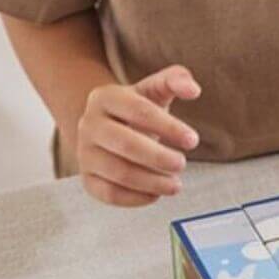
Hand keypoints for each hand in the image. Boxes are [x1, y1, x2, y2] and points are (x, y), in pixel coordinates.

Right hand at [76, 64, 201, 205]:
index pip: (139, 110)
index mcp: (104, 97)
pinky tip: (156, 193)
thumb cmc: (138, 108)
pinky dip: (136, 198)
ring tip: (175, 183)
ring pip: (118, 173)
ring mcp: (84, 153)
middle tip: (182, 163)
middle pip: (126, 144)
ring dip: (152, 181)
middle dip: (159, 157)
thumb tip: (193, 90)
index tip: (193, 140)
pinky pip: (109, 194)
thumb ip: (176, 80)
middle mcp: (89, 124)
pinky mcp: (87, 179)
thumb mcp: (155, 89)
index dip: (168, 126)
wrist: (107, 127)